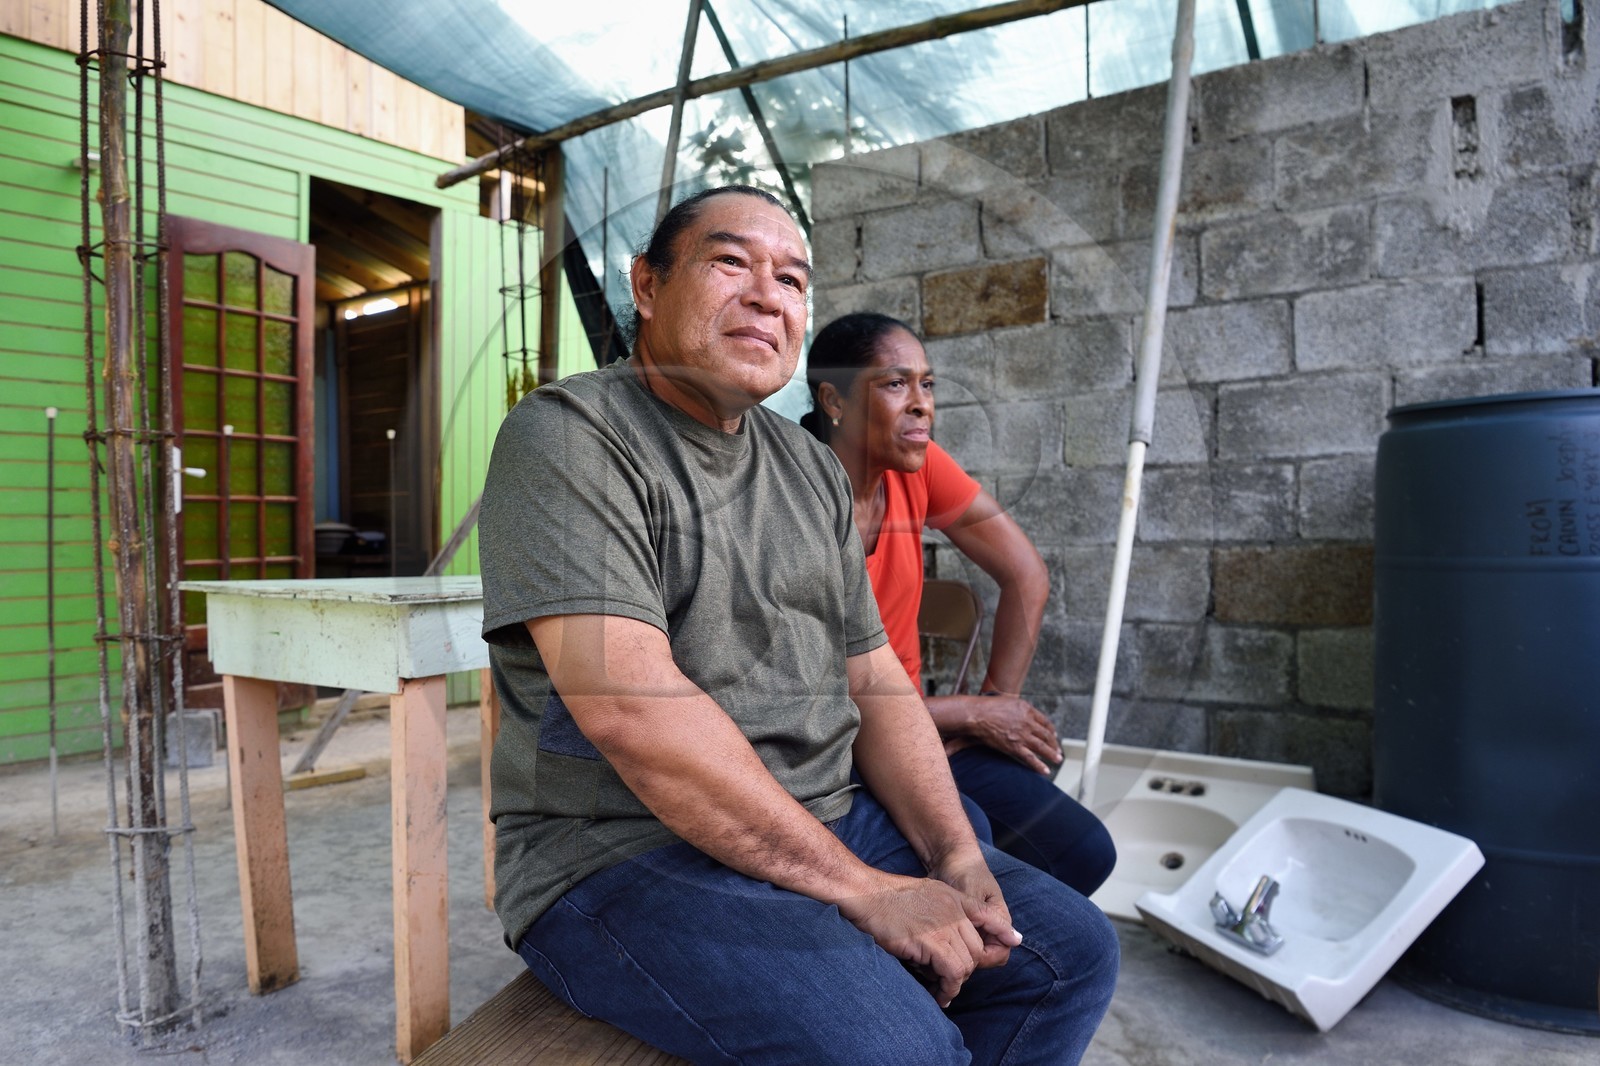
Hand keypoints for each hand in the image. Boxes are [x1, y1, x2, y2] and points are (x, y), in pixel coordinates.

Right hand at [836, 872, 993, 1006]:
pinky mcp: (930, 942)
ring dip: (955, 983)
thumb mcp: (924, 894)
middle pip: (977, 948)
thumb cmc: (886, 898)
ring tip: (942, 991)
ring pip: (966, 964)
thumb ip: (943, 908)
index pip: (987, 913)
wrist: (866, 895)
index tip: (1013, 941)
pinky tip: (939, 994)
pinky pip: (952, 972)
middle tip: (948, 979)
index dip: (1001, 929)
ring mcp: (944, 925)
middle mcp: (954, 910)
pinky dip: (948, 988)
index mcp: (953, 897)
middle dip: (966, 968)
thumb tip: (946, 933)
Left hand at [931, 849, 1019, 970]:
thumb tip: (1017, 940)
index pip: (999, 954)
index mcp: (998, 920)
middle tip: (945, 953)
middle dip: (966, 960)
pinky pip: (957, 945)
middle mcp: (989, 927)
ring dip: (955, 955)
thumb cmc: (964, 871)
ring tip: (937, 949)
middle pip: (983, 958)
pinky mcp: (959, 926)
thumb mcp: (974, 894)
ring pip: (969, 954)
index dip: (983, 958)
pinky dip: (947, 947)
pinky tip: (933, 942)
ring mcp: (974, 927)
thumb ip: (989, 917)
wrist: (948, 857)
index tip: (962, 952)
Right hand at [968, 695, 1062, 774]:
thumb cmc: (987, 706)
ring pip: (1042, 747)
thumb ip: (1019, 708)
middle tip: (1059, 750)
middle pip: (1046, 735)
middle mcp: (1027, 722)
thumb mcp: (1008, 701)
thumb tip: (1023, 713)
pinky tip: (1045, 771)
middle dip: (1054, 744)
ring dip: (1052, 754)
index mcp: (1027, 709)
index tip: (1054, 734)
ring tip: (1058, 760)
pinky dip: (1039, 765)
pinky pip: (1030, 758)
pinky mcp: (1014, 746)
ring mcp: (1021, 735)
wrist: (976, 714)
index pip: (1044, 721)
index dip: (1051, 729)